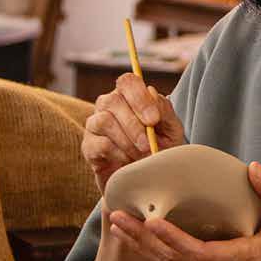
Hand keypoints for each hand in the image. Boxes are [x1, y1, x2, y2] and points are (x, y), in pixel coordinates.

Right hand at [82, 73, 185, 193]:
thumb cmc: (161, 148)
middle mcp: (109, 105)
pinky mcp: (88, 146)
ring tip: (141, 155)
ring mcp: (95, 124)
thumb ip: (164, 110)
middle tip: (148, 144)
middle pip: (113, 101)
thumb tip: (151, 92)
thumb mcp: (171, 130)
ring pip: (104, 121)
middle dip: (134, 125)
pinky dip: (117, 154)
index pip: (128, 81)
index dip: (140, 97)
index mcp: (130, 96)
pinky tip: (128, 162)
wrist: (148, 179)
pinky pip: (98, 144)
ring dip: (126, 140)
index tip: (154, 119)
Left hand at [108, 161, 260, 260]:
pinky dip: (159, 255)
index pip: (195, 253)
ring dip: (144, 248)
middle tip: (116, 217)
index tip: (148, 220)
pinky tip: (147, 243)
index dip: (169, 238)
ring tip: (121, 228)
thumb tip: (252, 167)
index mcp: (240, 260)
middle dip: (141, 241)